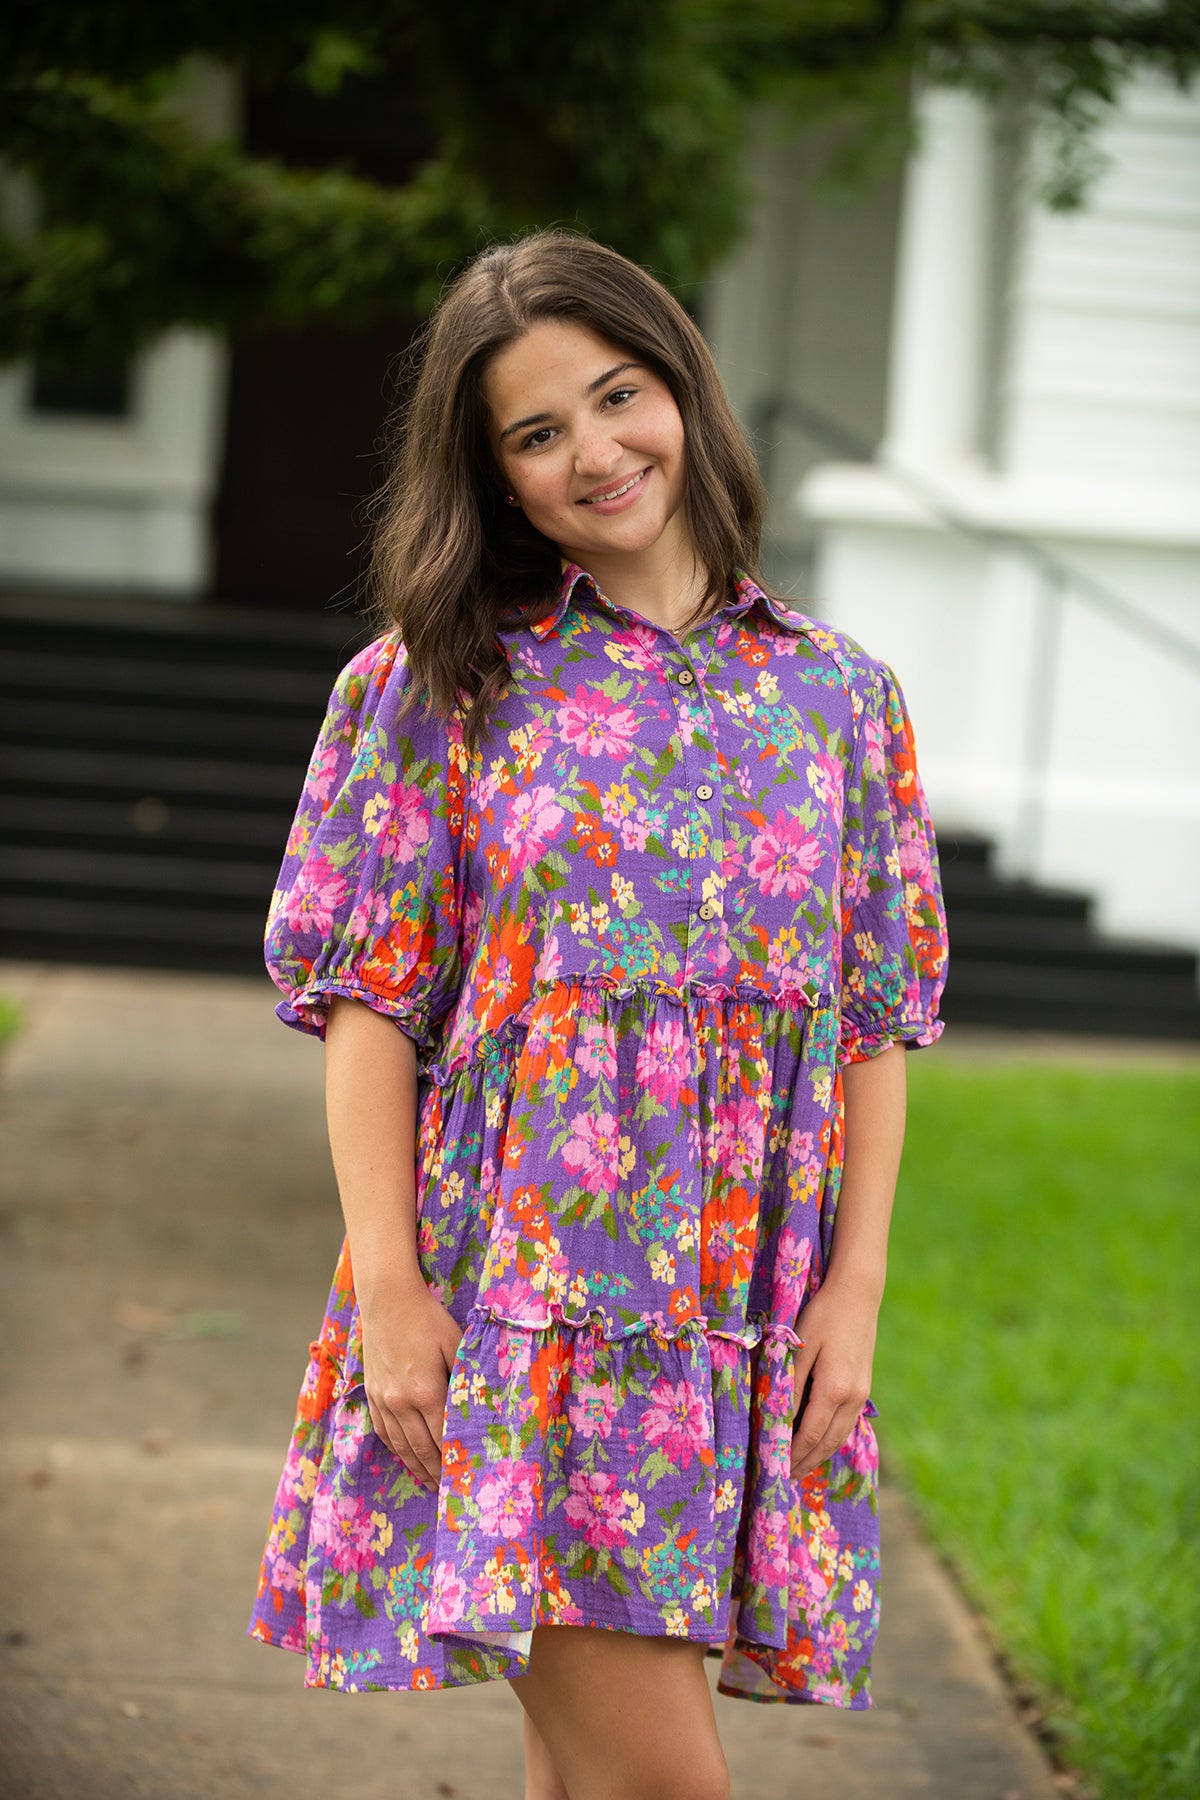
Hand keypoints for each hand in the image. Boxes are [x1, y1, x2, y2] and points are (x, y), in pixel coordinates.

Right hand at [361, 1281, 462, 1492]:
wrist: (387, 1299)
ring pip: (401, 1444)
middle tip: (451, 1494)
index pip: (444, 1438)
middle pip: (422, 1449)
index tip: (467, 1478)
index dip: (455, 1460)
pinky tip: (407, 1457)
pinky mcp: (372, 1393)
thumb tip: (480, 1402)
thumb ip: (466, 1375)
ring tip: (431, 1483)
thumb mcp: (455, 1343)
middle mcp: (401, 1402)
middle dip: (438, 1473)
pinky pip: (384, 1431)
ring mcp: (383, 1399)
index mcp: (426, 1391)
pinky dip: (397, 1449)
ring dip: (417, 1467)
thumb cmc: (427, 1318)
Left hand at [789, 1279, 878, 1480]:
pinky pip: (846, 1423)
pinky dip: (830, 1438)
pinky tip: (818, 1441)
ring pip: (839, 1436)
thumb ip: (791, 1385)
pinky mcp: (864, 1387)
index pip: (809, 1434)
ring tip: (799, 1467)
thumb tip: (779, 1420)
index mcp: (835, 1389)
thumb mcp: (801, 1347)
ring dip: (819, 1454)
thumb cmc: (823, 1315)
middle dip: (805, 1462)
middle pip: (826, 1442)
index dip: (791, 1454)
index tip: (773, 1469)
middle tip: (783, 1479)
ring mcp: (862, 1394)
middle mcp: (852, 1398)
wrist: (858, 1294)